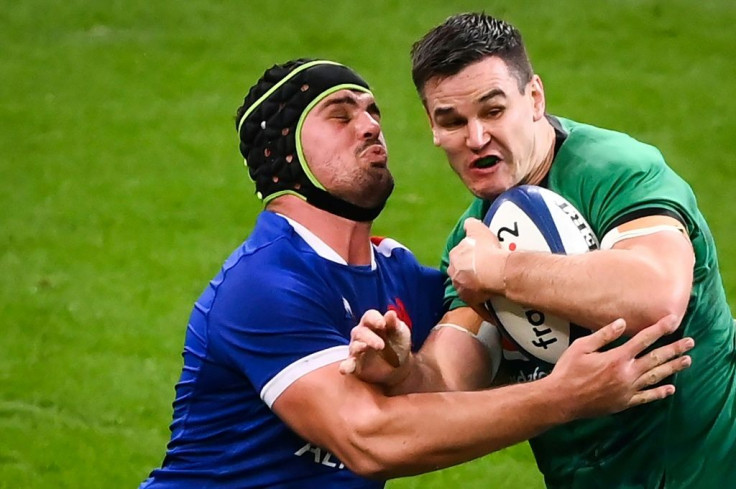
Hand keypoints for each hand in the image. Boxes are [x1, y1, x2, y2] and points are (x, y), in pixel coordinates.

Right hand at [339, 309, 411, 386]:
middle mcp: (361, 334)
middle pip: (360, 332)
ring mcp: (356, 349)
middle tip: (381, 345)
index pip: (369, 316)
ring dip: (359, 348)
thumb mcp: (400, 332)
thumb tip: (391, 313)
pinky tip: (344, 369)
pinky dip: (345, 366)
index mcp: (372, 322)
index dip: (375, 319)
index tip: (382, 324)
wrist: (399, 365)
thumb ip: (395, 324)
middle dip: (369, 337)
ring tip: (365, 349)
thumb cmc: (398, 343)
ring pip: (354, 346)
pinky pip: (348, 365)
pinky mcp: (355, 364)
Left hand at [448, 218, 508, 304]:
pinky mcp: (469, 299)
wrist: (496, 272)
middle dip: (468, 270)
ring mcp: (460, 287)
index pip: (458, 255)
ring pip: (465, 285)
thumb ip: (471, 224)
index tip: (477, 257)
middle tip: (482, 269)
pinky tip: (488, 294)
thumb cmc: (487, 250)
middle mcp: (453, 272)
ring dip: (473, 284)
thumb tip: (468, 222)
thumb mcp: (478, 230)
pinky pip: (473, 298)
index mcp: (454, 256)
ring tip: (486, 281)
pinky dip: (479, 296)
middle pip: (459, 271)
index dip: (468, 256)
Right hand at [550, 314, 693, 418]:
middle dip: (674, 349)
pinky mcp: (625, 402)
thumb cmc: (568, 370)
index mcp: (617, 358)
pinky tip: (670, 389)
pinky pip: (646, 397)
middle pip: (656, 359)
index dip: (659, 329)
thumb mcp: (581, 347)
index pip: (643, 340)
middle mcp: (627, 373)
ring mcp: (628, 390)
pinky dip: (659, 393)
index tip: (673, 321)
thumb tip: (623, 322)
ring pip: (655, 377)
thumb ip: (604, 335)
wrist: (562, 399)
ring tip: (686, 361)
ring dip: (672, 368)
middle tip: (690, 343)